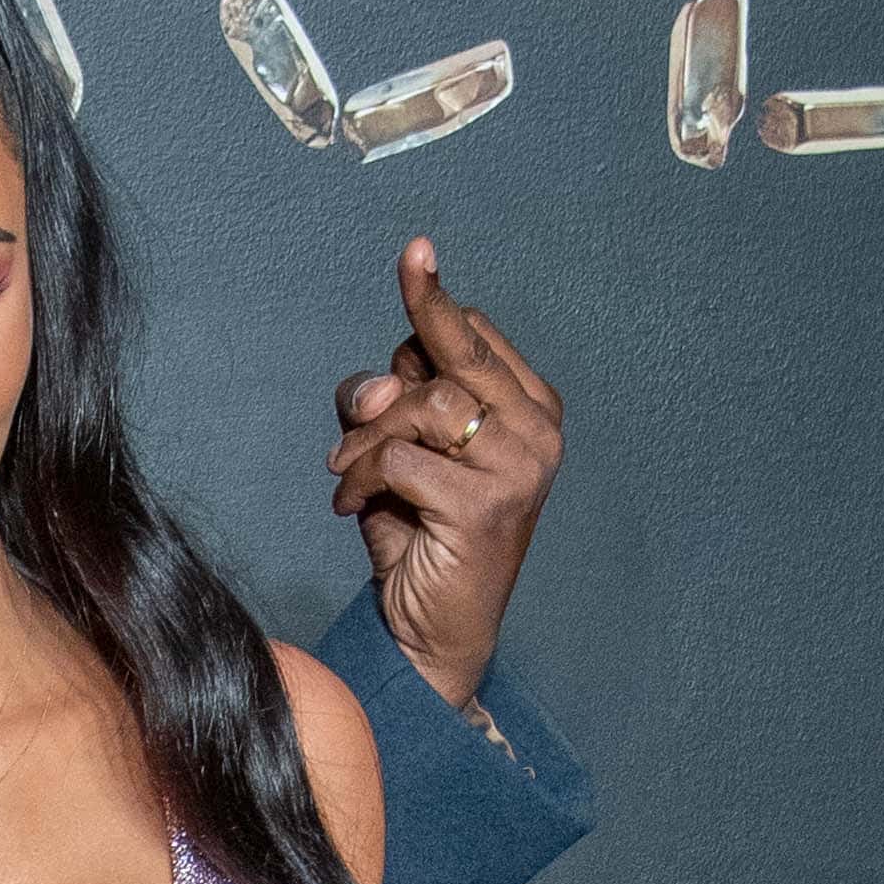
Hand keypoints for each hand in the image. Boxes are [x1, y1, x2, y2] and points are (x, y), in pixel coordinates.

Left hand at [327, 240, 561, 710]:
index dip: (431, 305)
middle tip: (350, 437)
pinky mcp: (488, 502)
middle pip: (446, 359)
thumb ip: (387, 403)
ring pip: (419, 406)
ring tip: (345, 483)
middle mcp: (538, 429)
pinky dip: (361, 480)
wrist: (432, 632)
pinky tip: (352, 509)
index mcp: (530, 405)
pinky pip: (400, 458)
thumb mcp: (398, 451)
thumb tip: (377, 385)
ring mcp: (521, 465)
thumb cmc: (418, 534)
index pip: (474, 334)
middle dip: (381, 392)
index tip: (415, 252)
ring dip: (363, 444)